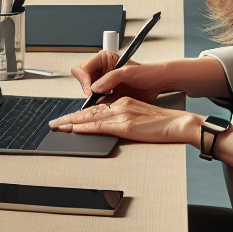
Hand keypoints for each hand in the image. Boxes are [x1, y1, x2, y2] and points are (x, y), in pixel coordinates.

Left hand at [50, 97, 201, 145]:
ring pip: (91, 117)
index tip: (68, 118)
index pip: (96, 108)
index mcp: (124, 103)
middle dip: (70, 118)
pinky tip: (76, 129)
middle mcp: (120, 105)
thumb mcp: (139, 116)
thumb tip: (110, 127)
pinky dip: (86, 127)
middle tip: (55, 123)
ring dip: (72, 122)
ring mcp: (122, 115)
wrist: (177, 123)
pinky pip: (101, 126)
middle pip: (89, 111)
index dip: (79, 114)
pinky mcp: (126, 125)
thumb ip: (124, 119)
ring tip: (58, 126)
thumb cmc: (162, 123)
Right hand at [70, 51, 170, 103]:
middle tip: (93, 97)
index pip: (84, 68)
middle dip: (87, 89)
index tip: (91, 90)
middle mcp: (103, 71)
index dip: (86, 80)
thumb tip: (95, 87)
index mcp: (105, 60)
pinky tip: (106, 106)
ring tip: (101, 102)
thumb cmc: (147, 72)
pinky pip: (98, 102)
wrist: (158, 84)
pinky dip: (99, 106)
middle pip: (84, 81)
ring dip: (92, 99)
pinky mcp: (110, 96)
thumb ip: (110, 78)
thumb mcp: (127, 72)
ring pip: (89, 93)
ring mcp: (106, 84)